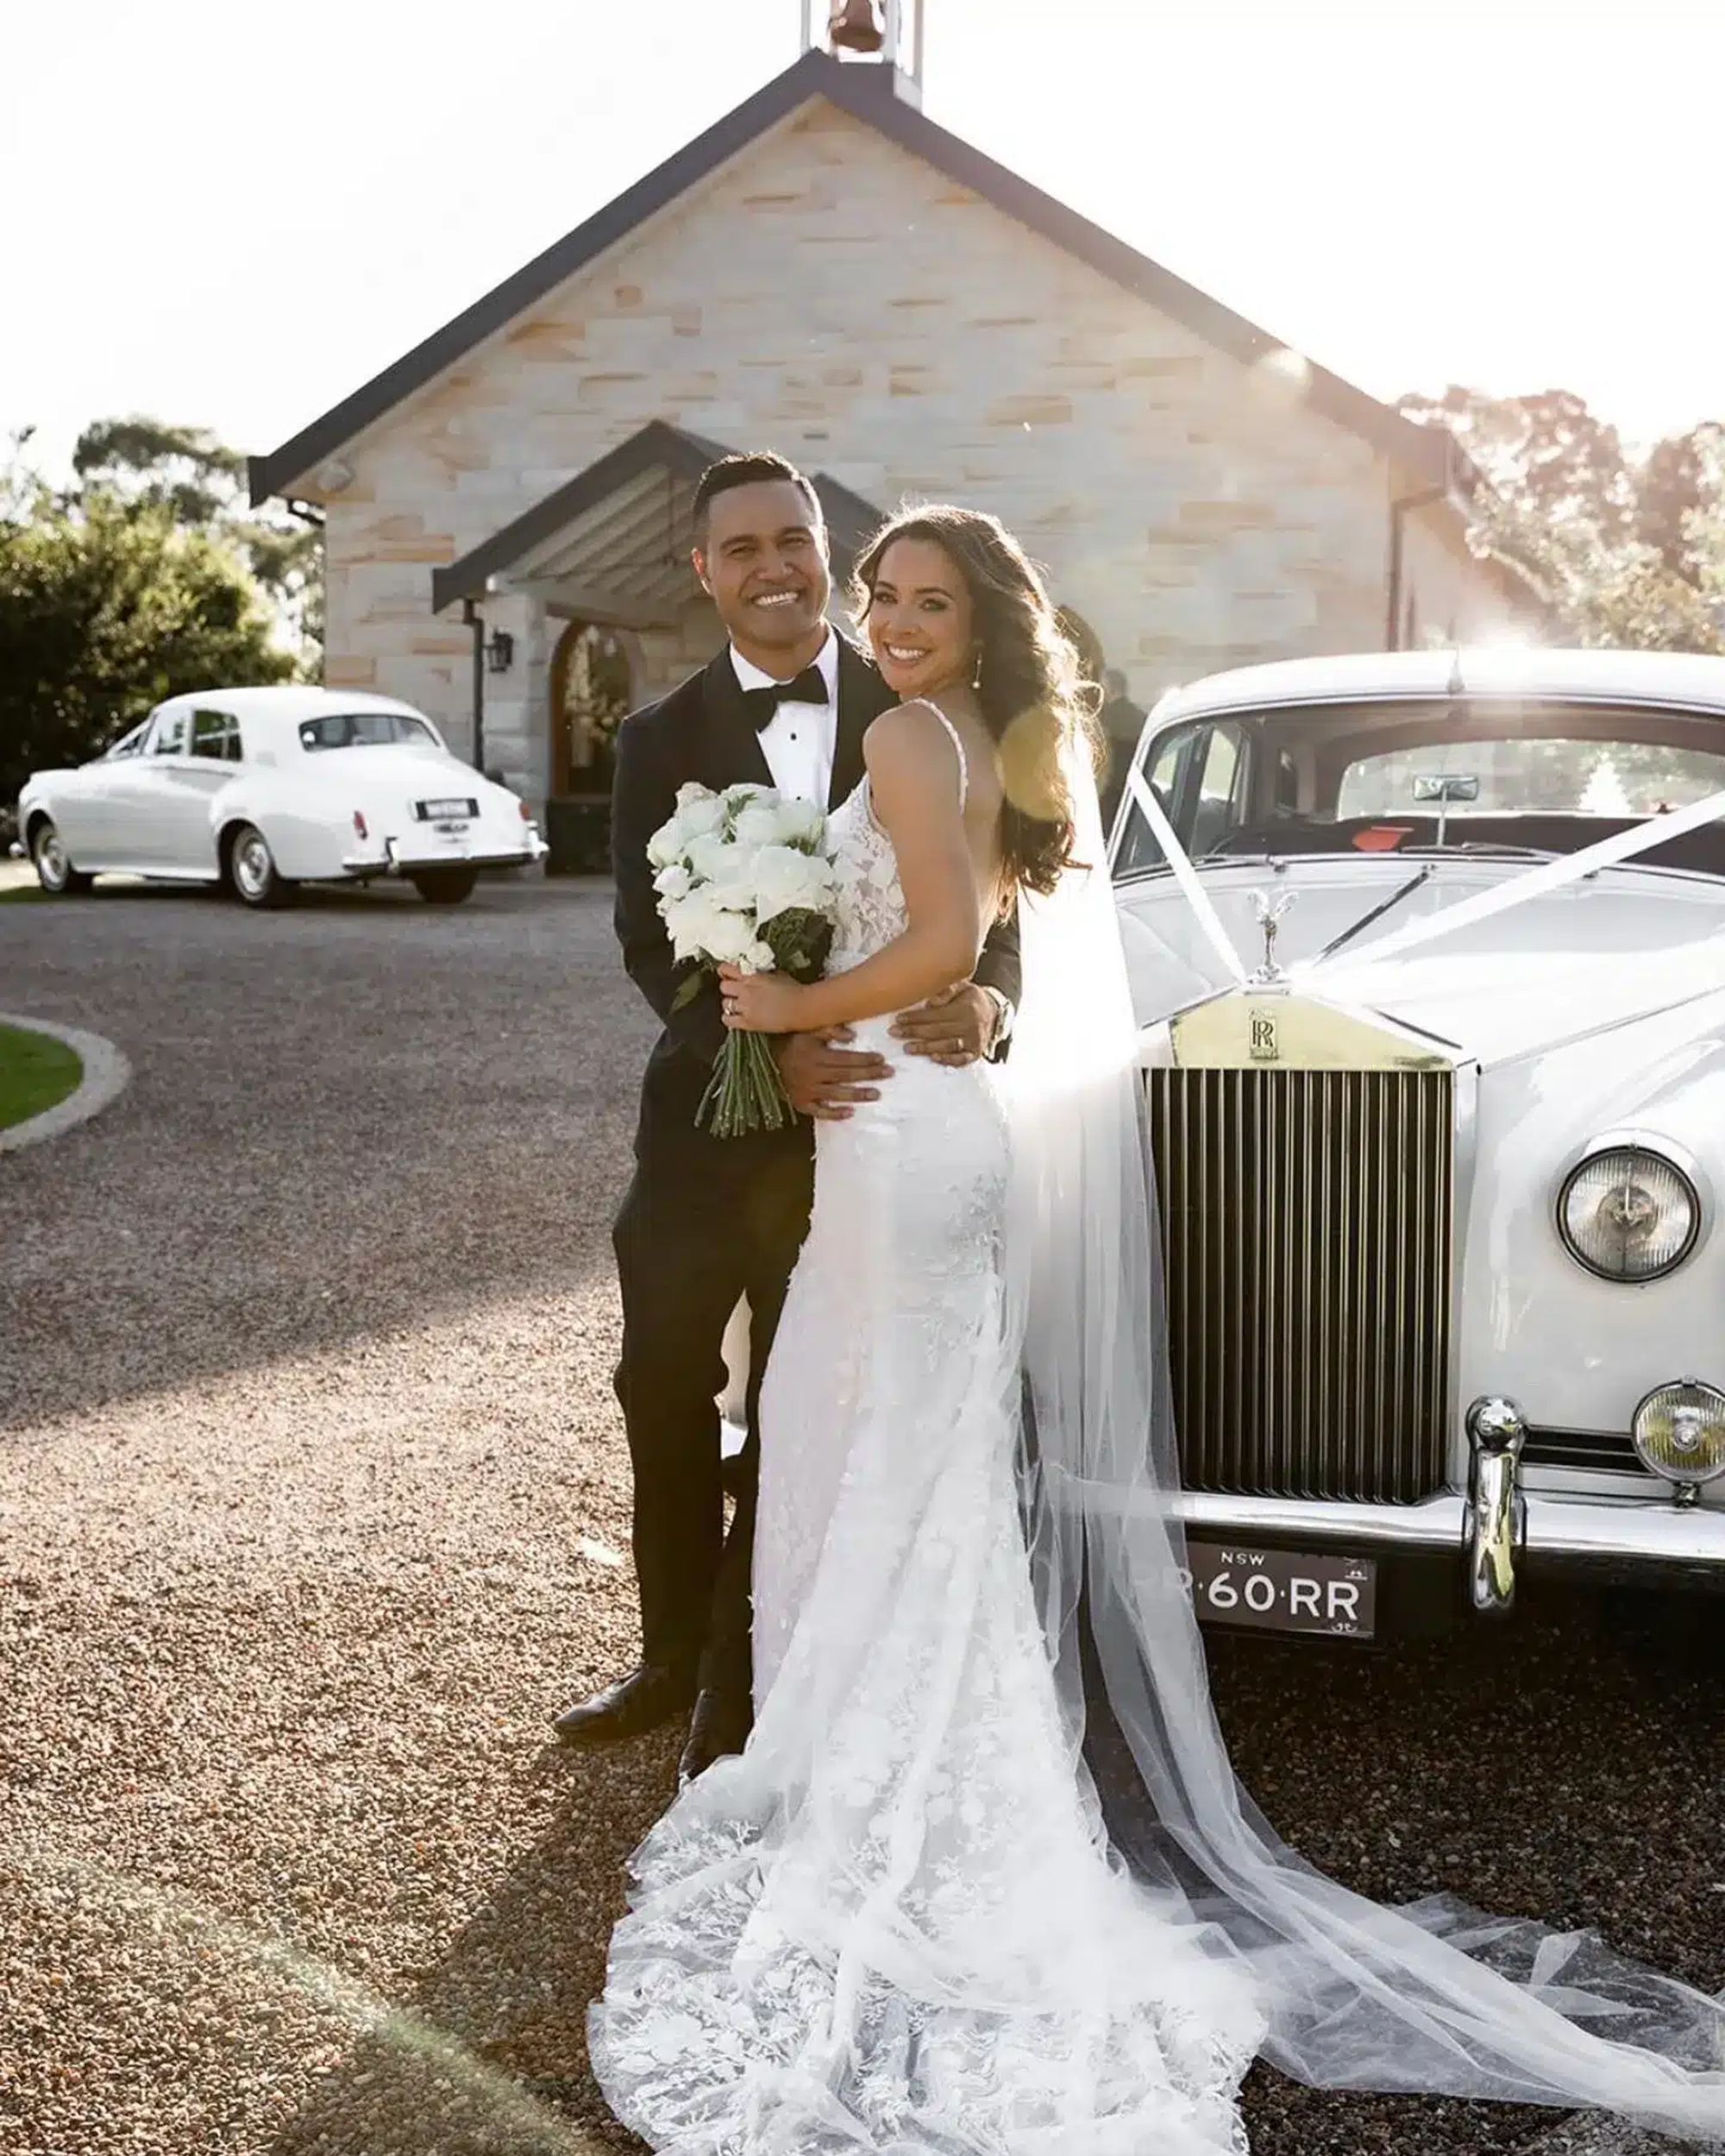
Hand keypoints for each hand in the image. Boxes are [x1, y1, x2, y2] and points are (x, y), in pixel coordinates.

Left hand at [717, 963, 809, 1034]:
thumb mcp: (777, 974)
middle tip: (735, 992)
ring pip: (725, 1003)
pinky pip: (728, 1020)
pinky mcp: (747, 1023)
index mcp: (752, 976)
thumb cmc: (794, 990)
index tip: (725, 973)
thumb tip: (755, 975)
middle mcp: (745, 990)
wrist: (802, 1008)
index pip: (727, 969)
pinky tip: (736, 1017)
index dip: (724, 971)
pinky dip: (729, 1018)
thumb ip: (762, 974)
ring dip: (730, 1004)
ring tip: (739, 1006)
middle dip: (729, 989)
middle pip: (723, 987)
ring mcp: (745, 1007)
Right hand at [773, 1027, 891, 1121]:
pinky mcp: (802, 1104)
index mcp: (816, 1056)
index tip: (881, 1059)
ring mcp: (808, 1091)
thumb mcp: (806, 1031)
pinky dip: (835, 1113)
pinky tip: (850, 1113)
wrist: (763, 1064)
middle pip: (846, 1075)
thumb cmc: (790, 1045)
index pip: (845, 1058)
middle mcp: (813, 1075)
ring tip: (876, 1094)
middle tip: (888, 1073)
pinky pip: (820, 1111)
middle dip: (869, 1074)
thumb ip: (829, 1030)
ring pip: (837, 1094)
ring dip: (858, 1094)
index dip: (864, 1059)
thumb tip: (852, 1035)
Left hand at [890, 982, 994, 1066]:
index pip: (936, 1014)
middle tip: (894, 1032)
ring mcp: (974, 1041)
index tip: (898, 1019)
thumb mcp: (963, 987)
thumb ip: (947, 990)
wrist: (994, 1012)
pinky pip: (961, 1059)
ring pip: (947, 1045)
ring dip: (926, 1047)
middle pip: (938, 1030)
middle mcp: (970, 1025)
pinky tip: (933, 1058)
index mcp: (964, 1008)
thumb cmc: (970, 998)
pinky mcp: (976, 1053)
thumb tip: (931, 1000)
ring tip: (907, 1048)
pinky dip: (947, 1059)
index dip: (916, 1017)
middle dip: (914, 1032)